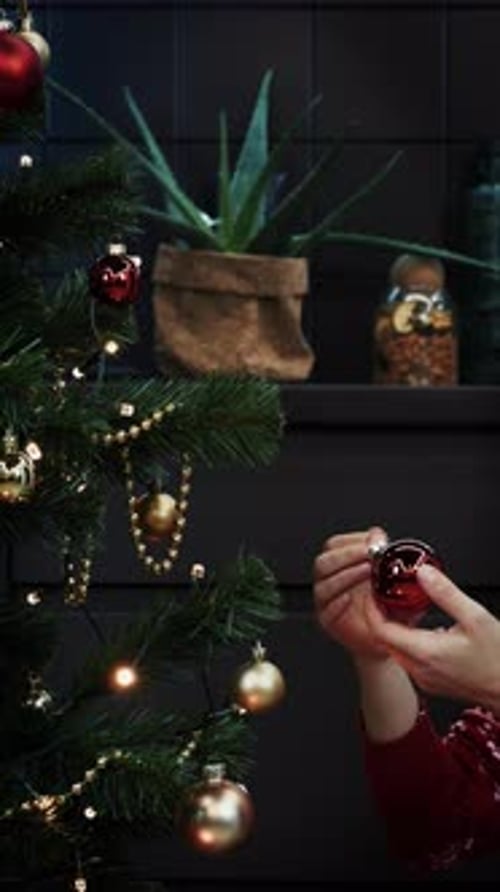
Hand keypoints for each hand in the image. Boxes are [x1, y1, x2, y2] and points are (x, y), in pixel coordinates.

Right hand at [313, 527, 389, 660]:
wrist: (390, 638)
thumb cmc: (391, 606)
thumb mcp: (395, 577)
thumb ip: (385, 553)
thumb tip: (378, 534)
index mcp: (342, 565)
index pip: (335, 545)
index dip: (352, 541)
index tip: (373, 541)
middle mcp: (330, 580)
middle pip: (324, 562)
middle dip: (347, 555)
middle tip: (369, 555)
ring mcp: (326, 601)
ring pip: (324, 584)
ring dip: (346, 576)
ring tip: (368, 572)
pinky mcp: (328, 621)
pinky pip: (327, 610)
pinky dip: (338, 603)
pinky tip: (351, 597)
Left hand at [364, 563, 499, 712]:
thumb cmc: (499, 659)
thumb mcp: (475, 617)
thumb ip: (445, 593)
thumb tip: (423, 572)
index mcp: (425, 652)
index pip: (380, 630)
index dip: (372, 608)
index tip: (374, 591)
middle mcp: (419, 669)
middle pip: (384, 640)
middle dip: (380, 615)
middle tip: (385, 594)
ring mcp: (424, 679)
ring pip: (395, 650)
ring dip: (393, 628)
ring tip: (401, 606)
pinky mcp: (432, 683)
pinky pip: (408, 659)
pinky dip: (406, 640)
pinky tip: (420, 627)